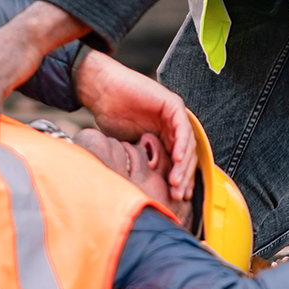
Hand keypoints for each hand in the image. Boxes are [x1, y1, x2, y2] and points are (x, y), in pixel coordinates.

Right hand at [75, 50, 196, 201]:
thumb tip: (148, 187)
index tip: (175, 197)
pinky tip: (176, 159)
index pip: (179, 162)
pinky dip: (181, 144)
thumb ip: (144, 161)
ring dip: (184, 165)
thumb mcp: (130, 147)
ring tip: (176, 182)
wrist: (100, 91)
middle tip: (177, 194)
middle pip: (187, 155)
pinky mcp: (172, 104)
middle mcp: (171, 125)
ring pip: (188, 144)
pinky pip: (182, 127)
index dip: (180, 180)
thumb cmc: (110, 115)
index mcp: (163, 135)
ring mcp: (173, 114)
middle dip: (183, 177)